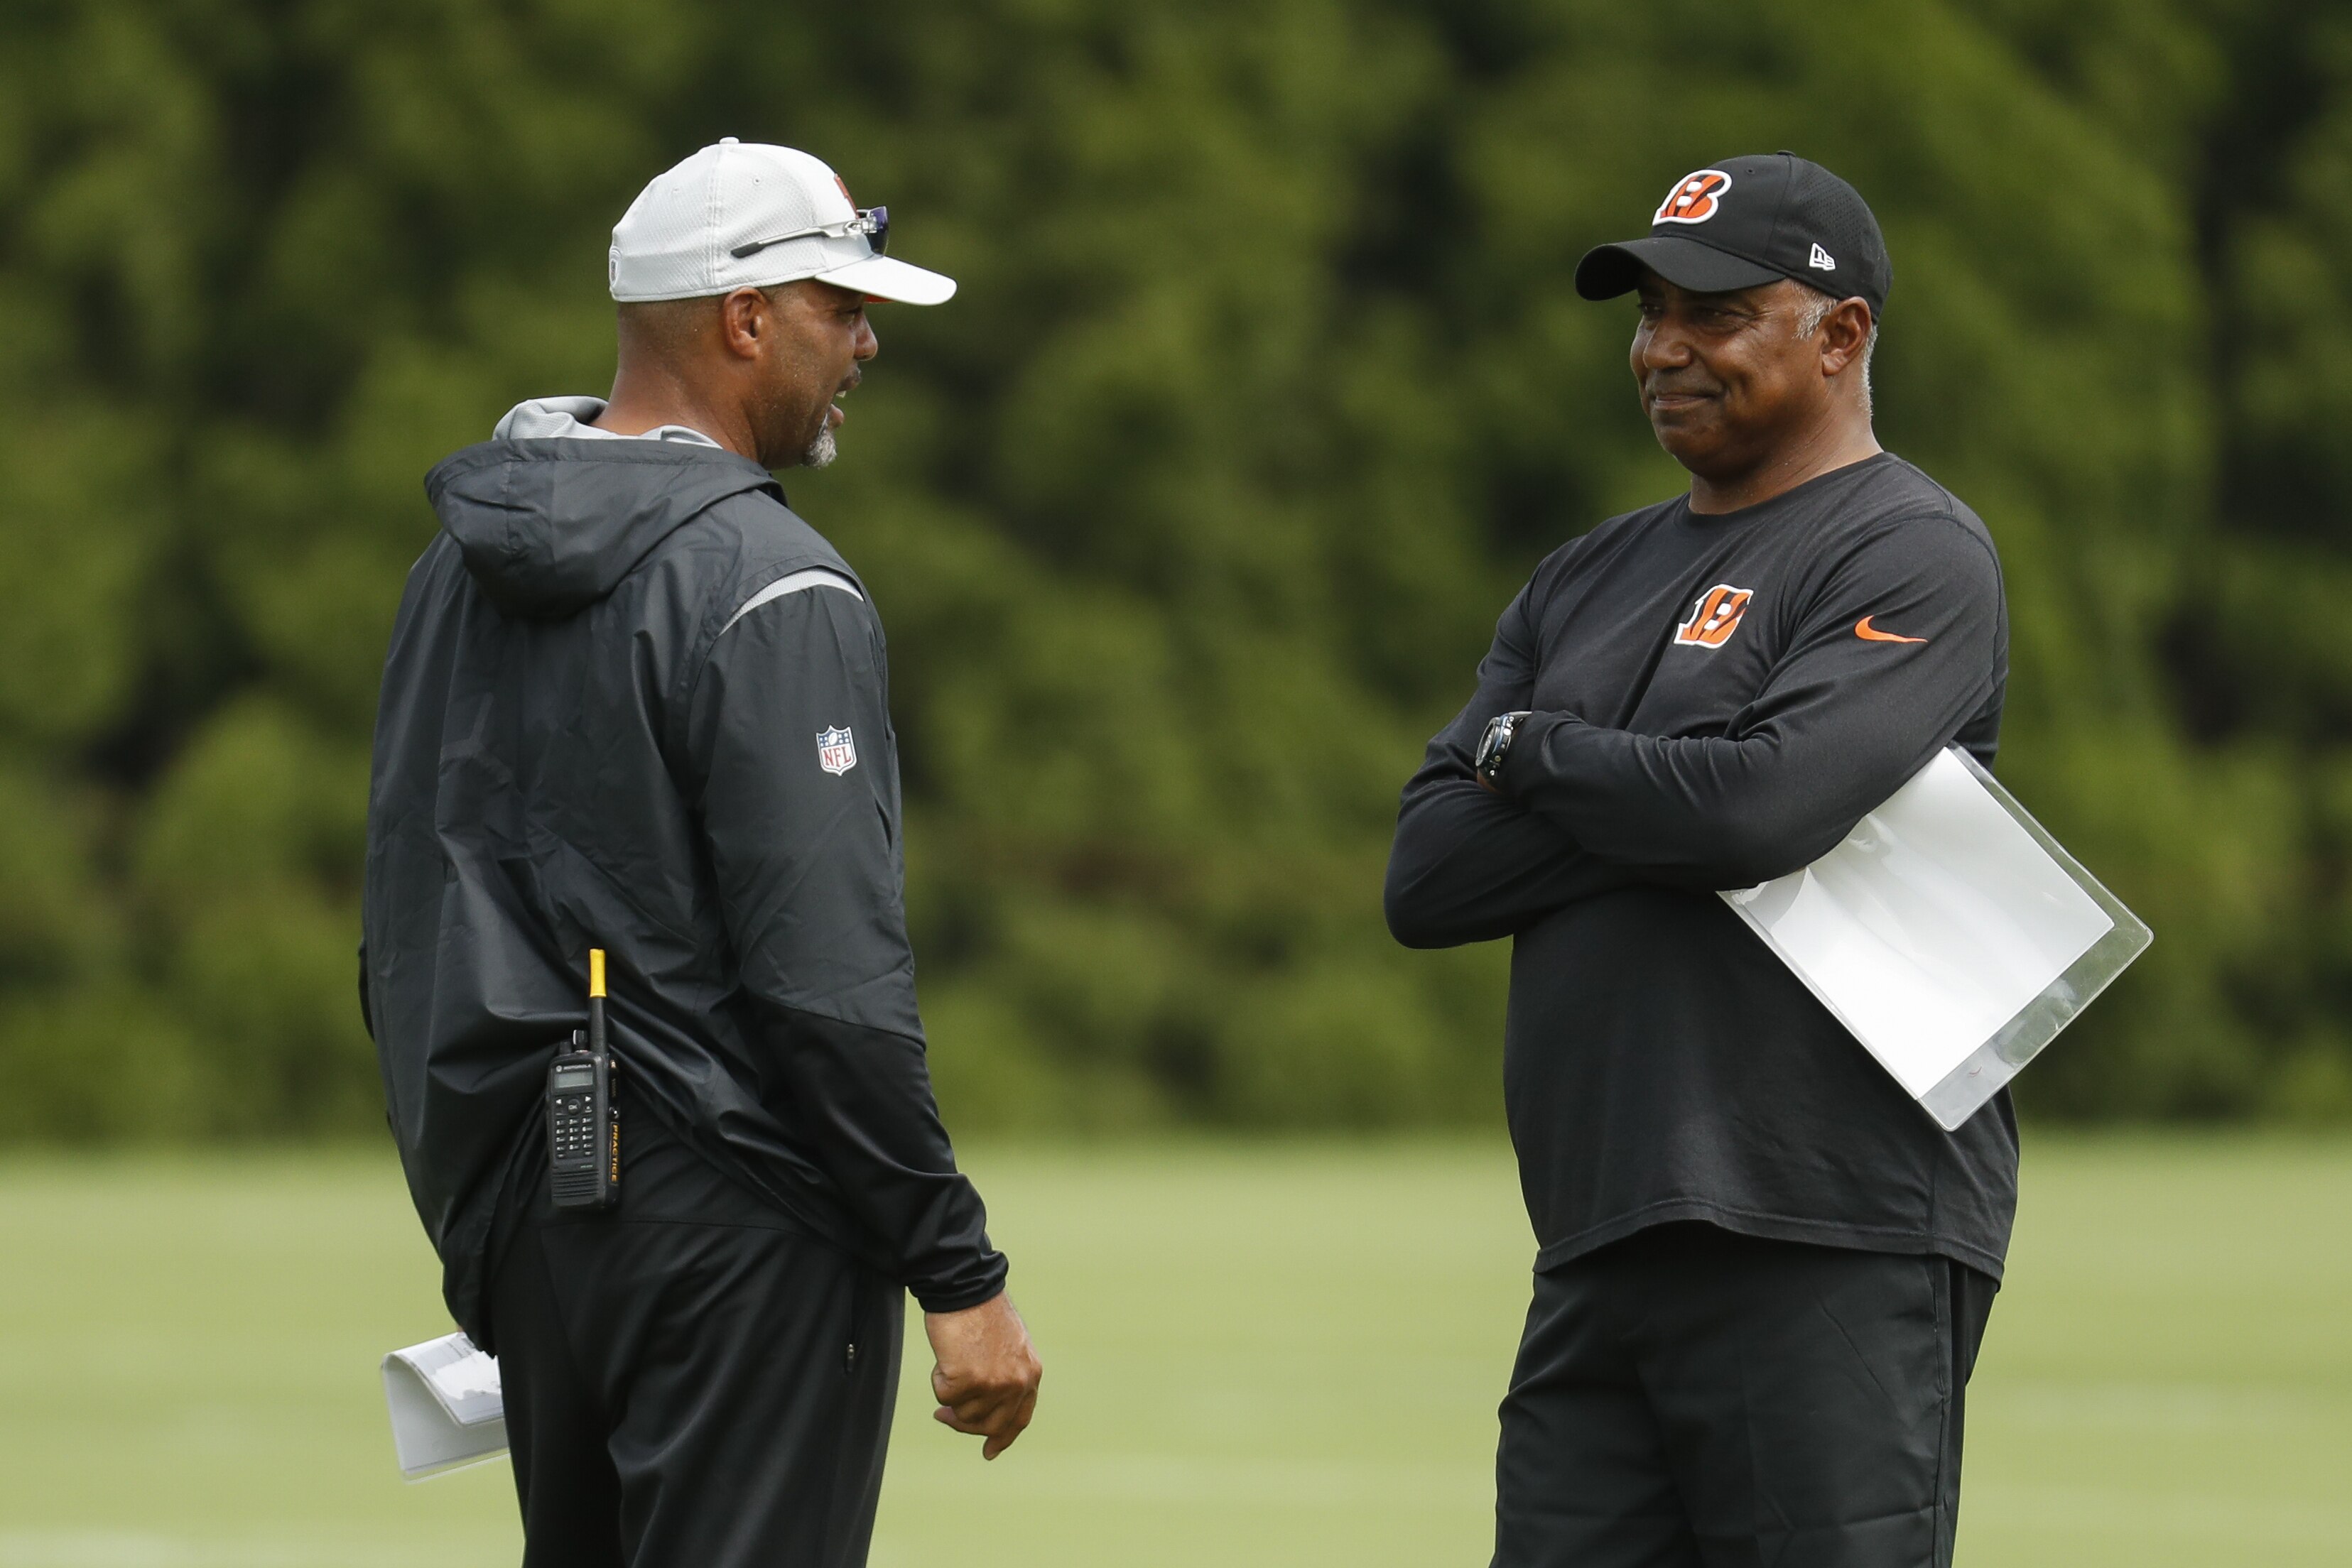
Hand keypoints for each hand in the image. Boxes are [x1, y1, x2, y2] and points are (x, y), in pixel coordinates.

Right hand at [924, 1291, 1041, 1458]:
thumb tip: (985, 1411)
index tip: (989, 1451)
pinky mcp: (968, 1380)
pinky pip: (945, 1396)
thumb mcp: (1008, 1347)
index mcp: (1030, 1374)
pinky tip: (945, 1357)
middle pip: (989, 1425)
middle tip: (944, 1414)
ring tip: (950, 1363)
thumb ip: (1006, 1377)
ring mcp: (993, 1384)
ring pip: (963, 1413)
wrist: (966, 1288)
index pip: (1019, 1419)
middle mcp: (1017, 1383)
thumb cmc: (981, 1312)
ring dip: (950, 1393)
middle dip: (965, 1423)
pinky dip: (938, 1379)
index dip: (1003, 1437)